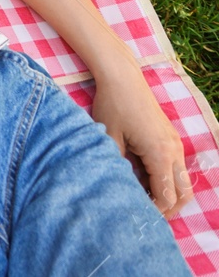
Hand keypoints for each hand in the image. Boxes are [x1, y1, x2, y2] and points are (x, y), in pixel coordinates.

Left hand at [90, 61, 194, 218]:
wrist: (123, 78)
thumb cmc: (113, 105)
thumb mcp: (109, 138)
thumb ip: (116, 165)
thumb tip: (118, 186)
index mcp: (160, 155)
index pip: (166, 196)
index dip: (155, 211)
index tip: (137, 215)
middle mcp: (174, 151)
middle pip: (183, 194)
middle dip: (168, 208)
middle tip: (147, 214)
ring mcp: (176, 144)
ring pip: (184, 182)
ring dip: (171, 195)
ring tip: (148, 201)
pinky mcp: (171, 138)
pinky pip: (178, 168)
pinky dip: (169, 180)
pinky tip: (147, 180)